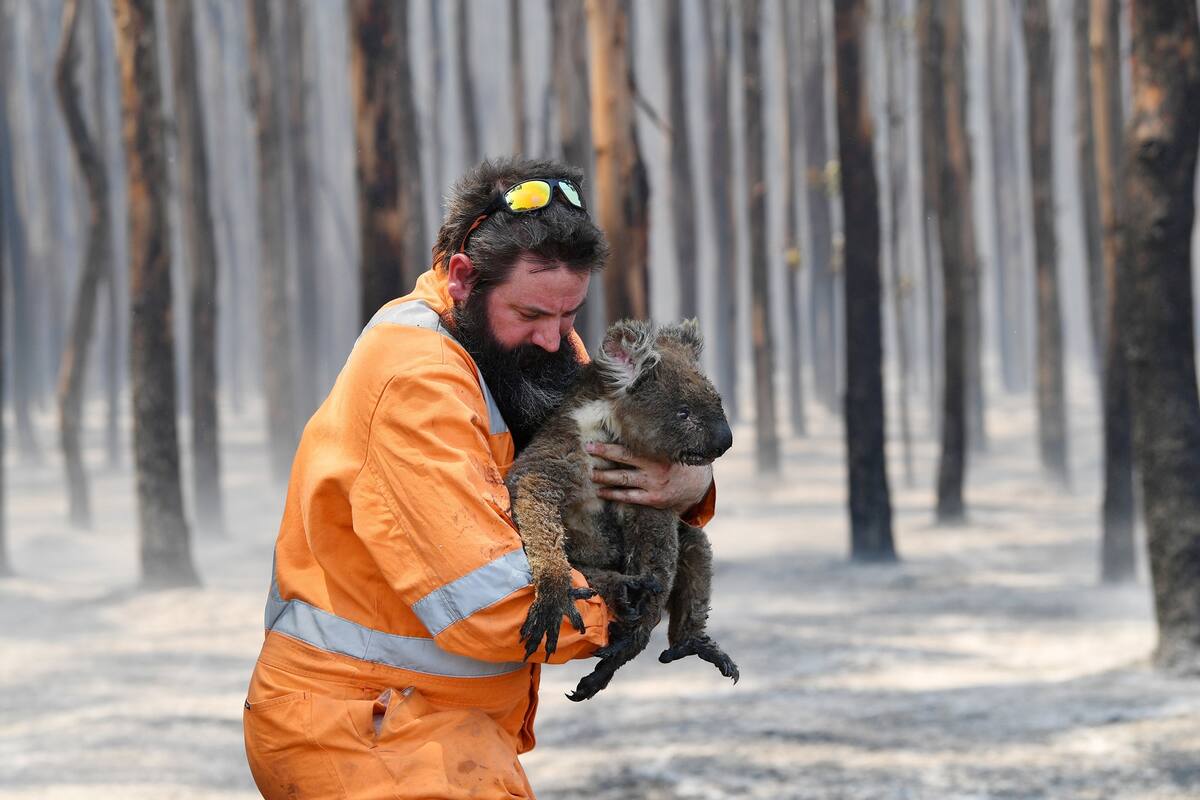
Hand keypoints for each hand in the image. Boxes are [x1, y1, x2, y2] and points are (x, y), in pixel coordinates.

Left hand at [585, 442, 712, 514]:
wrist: (697, 485)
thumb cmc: (678, 460)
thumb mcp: (671, 447)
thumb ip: (654, 438)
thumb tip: (631, 419)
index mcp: (659, 451)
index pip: (631, 446)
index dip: (610, 444)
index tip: (593, 440)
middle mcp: (656, 467)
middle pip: (624, 459)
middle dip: (604, 454)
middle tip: (587, 450)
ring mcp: (654, 484)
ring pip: (623, 480)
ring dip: (604, 477)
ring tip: (590, 473)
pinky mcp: (653, 499)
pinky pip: (629, 497)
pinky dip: (613, 494)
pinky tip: (601, 492)